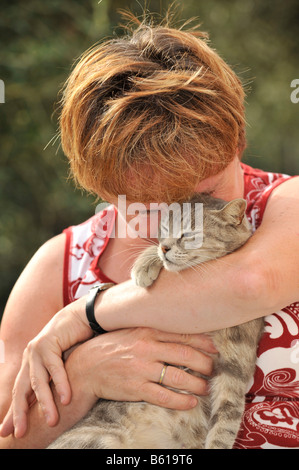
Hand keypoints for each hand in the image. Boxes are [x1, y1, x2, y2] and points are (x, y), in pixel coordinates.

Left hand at [0, 296, 91, 438]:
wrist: (80, 316)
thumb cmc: (74, 341)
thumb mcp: (60, 364)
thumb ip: (53, 380)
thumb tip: (55, 403)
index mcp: (30, 364)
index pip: (19, 392)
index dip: (14, 412)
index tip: (6, 432)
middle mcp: (30, 358)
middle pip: (21, 390)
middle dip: (19, 413)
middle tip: (19, 433)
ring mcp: (37, 350)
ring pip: (38, 382)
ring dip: (46, 403)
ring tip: (52, 420)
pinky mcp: (49, 343)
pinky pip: (55, 368)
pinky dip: (61, 384)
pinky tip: (66, 398)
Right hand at [65, 327, 216, 408]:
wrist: (85, 366)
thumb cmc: (111, 347)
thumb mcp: (132, 332)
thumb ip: (154, 332)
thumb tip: (180, 335)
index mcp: (147, 331)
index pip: (182, 335)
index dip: (203, 343)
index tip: (216, 349)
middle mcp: (147, 348)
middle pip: (185, 355)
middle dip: (205, 364)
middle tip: (213, 370)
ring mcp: (141, 369)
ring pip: (178, 377)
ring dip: (197, 384)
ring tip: (205, 387)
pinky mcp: (136, 388)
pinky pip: (164, 396)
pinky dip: (181, 401)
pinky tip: (190, 402)